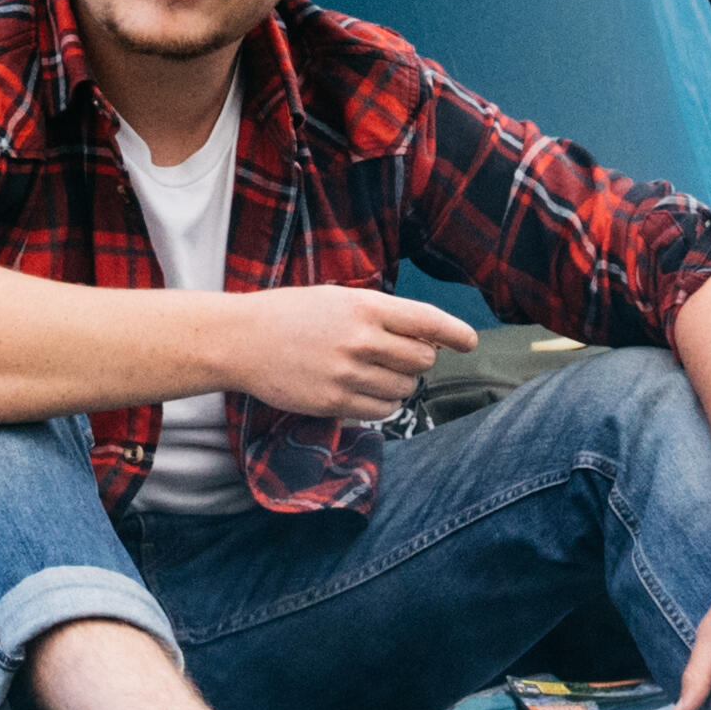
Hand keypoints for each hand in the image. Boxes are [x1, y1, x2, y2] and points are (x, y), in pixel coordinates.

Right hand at [218, 286, 477, 419]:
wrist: (241, 340)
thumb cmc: (291, 315)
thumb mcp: (338, 299)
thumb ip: (380, 314)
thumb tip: (425, 338)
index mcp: (366, 306)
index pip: (428, 321)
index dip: (455, 333)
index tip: (469, 342)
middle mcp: (362, 340)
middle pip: (422, 359)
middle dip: (418, 360)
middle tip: (398, 356)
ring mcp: (348, 374)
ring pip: (405, 389)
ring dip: (400, 384)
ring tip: (374, 373)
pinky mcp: (335, 402)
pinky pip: (382, 411)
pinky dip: (383, 405)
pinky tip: (366, 392)